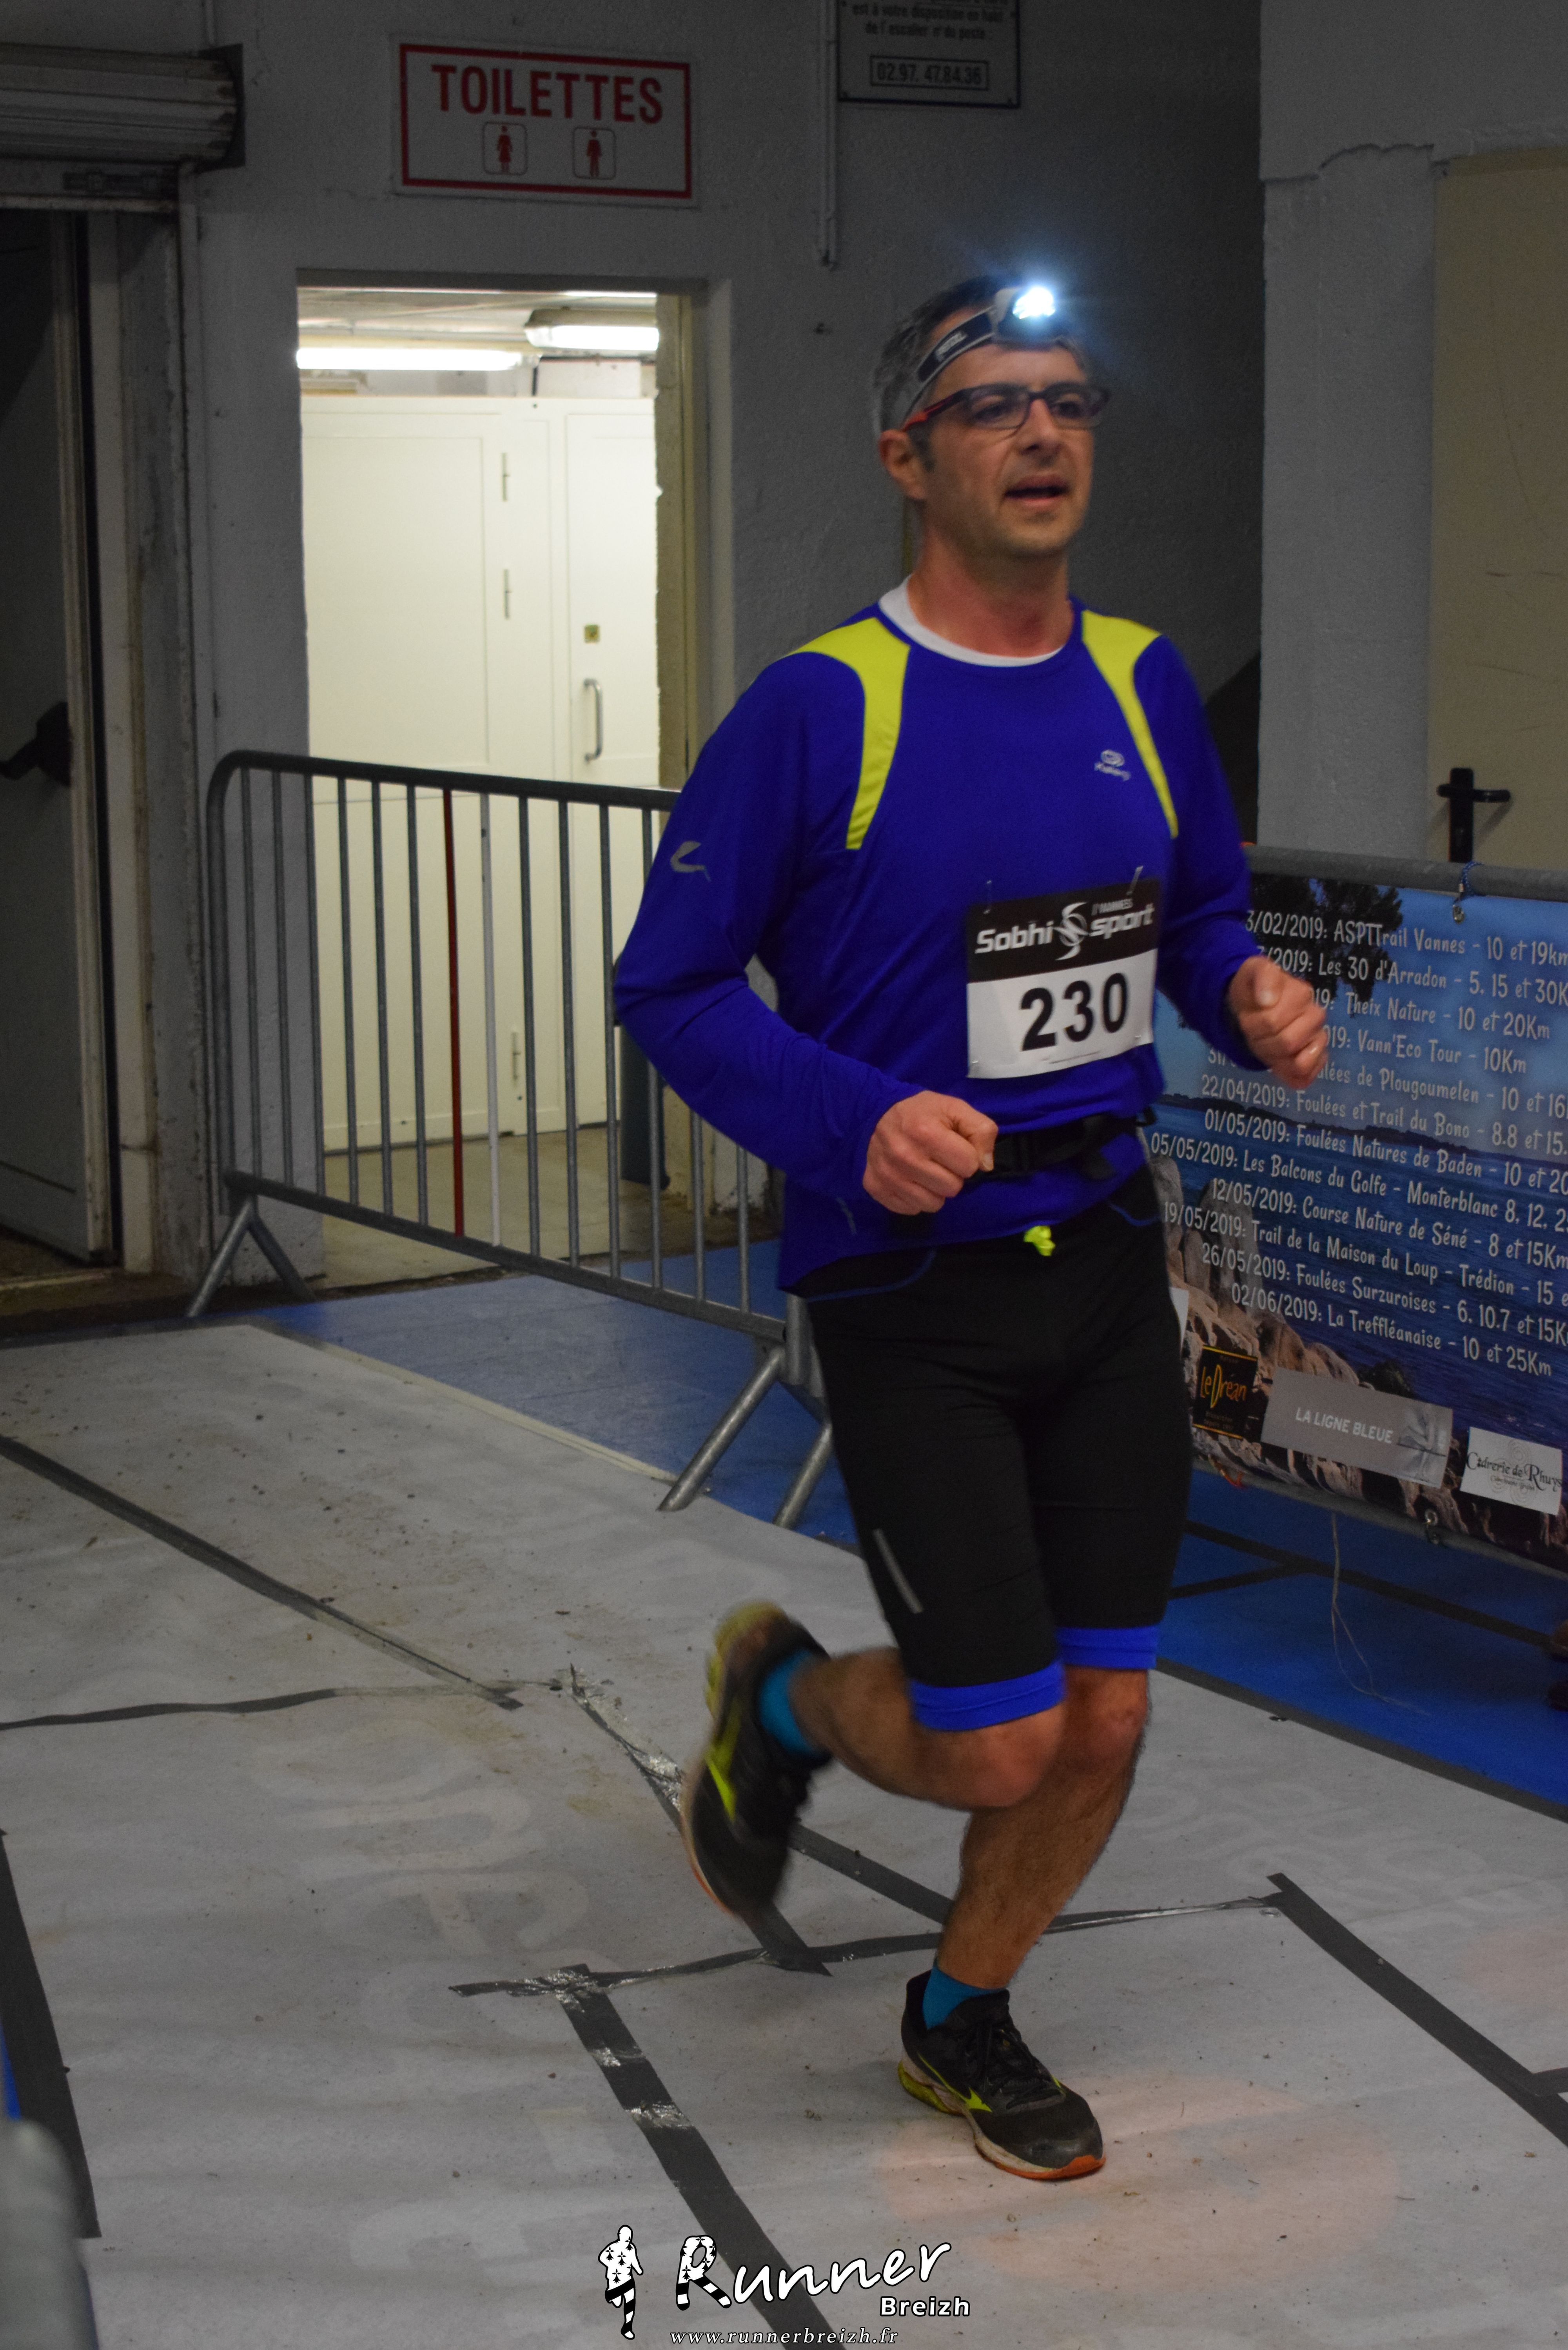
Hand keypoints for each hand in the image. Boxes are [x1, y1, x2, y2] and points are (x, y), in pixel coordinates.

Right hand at [864, 1091, 998, 1214]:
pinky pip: (911, 1209)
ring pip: (933, 1204)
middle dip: (952, 1175)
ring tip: (926, 1170)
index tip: (954, 1147)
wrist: (876, 1115)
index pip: (969, 1165)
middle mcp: (904, 1156)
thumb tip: (985, 1166)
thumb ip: (981, 1130)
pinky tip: (910, 1179)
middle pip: (952, 1188)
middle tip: (939, 1160)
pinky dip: (915, 1198)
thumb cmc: (922, 1113)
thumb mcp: (956, 1109)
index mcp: (927, 1132)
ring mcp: (888, 1175)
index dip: (967, 1157)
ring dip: (935, 1190)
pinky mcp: (876, 1188)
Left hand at [1227, 955, 1327, 1087]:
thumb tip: (1268, 1000)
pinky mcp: (1315, 1060)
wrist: (1253, 1003)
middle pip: (1286, 1044)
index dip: (1254, 1024)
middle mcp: (1316, 1017)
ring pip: (1298, 1063)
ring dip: (1273, 1057)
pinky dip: (1288, 1075)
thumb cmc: (1254, 990)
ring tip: (1265, 1043)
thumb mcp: (1253, 971)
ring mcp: (1318, 1039)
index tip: (1247, 1016)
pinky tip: (1277, 1063)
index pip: (1273, 1022)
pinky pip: (1307, 1077)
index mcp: (1302, 995)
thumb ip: (1263, 977)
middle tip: (1254, 1031)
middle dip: (1261, 1040)